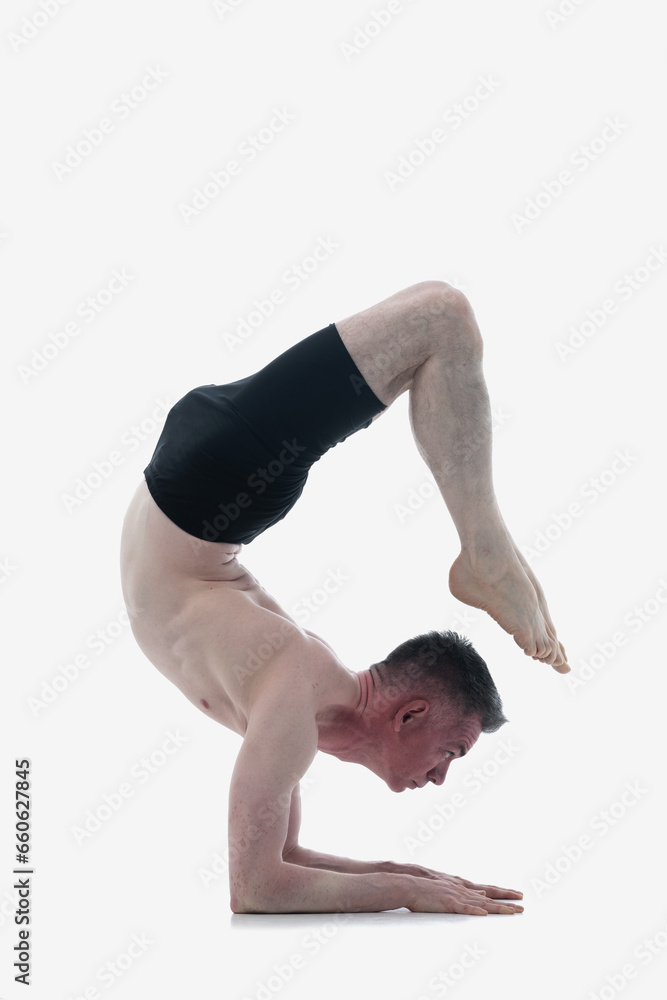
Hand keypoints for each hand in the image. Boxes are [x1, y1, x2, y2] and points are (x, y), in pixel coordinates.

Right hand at [384, 861, 523, 914]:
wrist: (409, 882)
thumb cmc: (426, 887)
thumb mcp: (448, 887)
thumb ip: (464, 892)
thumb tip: (481, 895)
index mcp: (463, 886)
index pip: (488, 889)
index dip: (503, 892)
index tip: (517, 894)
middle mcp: (463, 889)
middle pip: (489, 895)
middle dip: (507, 899)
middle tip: (523, 903)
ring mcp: (456, 896)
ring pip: (482, 903)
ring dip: (498, 908)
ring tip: (513, 912)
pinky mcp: (447, 903)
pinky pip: (464, 908)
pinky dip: (474, 911)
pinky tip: (484, 914)